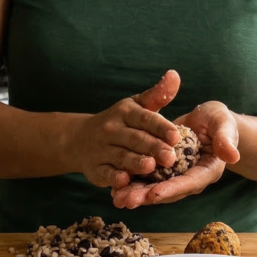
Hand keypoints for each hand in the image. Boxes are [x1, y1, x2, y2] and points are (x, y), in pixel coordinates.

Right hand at [69, 70, 182, 188]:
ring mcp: (101, 149)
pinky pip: (105, 173)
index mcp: (125, 112)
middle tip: (171, 157)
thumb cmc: (120, 122)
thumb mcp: (137, 106)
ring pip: (120, 156)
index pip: (145, 118)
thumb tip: (174, 75)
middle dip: (152, 147)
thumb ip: (158, 94)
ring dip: (135, 162)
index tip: (176, 135)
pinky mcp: (95, 169)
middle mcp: (112, 129)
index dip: (160, 127)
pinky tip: (125, 181)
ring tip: (151, 167)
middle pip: (135, 139)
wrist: (79, 139)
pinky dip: (114, 178)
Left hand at [111, 101, 241, 208]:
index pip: (189, 183)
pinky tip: (114, 187)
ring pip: (154, 188)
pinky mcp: (163, 171)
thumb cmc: (218, 121)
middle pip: (168, 191)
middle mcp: (190, 178)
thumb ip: (226, 139)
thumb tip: (232, 155)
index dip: (172, 189)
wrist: (207, 121)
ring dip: (136, 194)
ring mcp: (175, 176)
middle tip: (127, 200)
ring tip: (117, 198)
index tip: (155, 194)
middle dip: (147, 196)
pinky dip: (132, 183)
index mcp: (206, 170)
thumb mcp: (224, 124)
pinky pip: (146, 179)